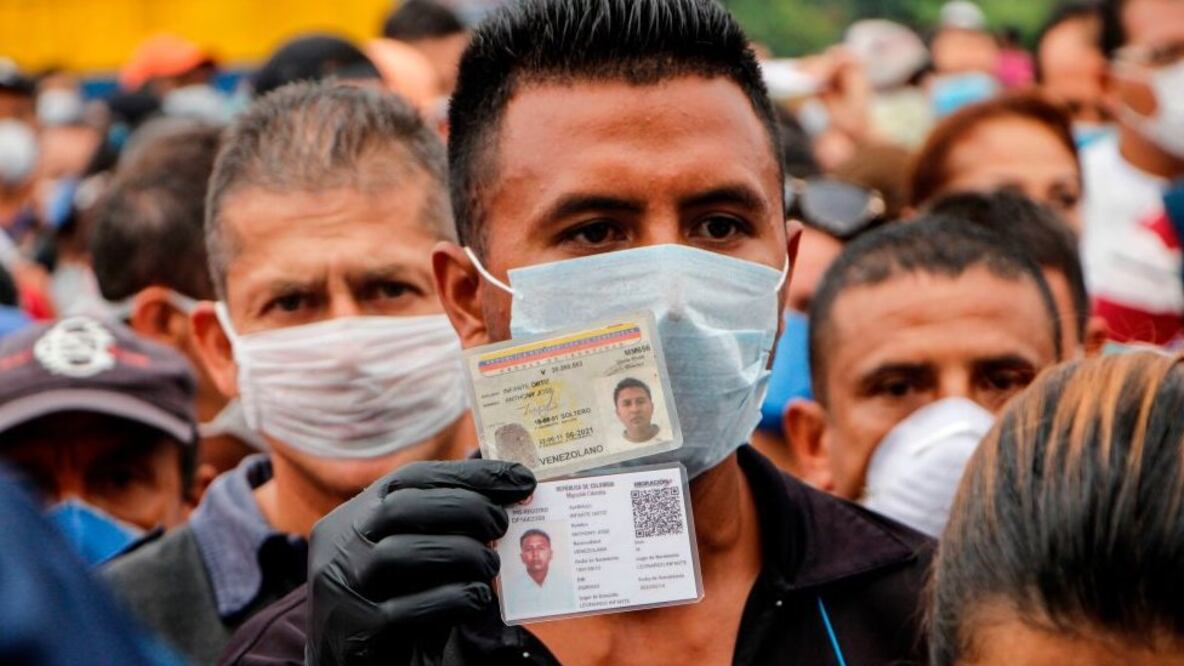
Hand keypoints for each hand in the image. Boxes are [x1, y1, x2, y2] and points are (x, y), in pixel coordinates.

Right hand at [306, 460, 535, 665]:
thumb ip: (441, 515)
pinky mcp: (353, 629)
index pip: (410, 478)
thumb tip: (492, 466)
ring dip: (461, 553)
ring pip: (400, 553)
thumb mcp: (412, 552)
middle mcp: (339, 543)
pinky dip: (451, 598)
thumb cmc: (393, 598)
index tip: (520, 478)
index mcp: (355, 515)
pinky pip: (406, 608)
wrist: (351, 662)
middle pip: (401, 507)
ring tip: (491, 564)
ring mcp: (341, 585)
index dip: (469, 475)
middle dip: (466, 508)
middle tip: (503, 522)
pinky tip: (478, 598)